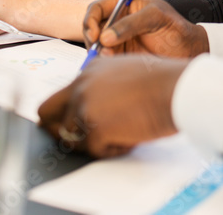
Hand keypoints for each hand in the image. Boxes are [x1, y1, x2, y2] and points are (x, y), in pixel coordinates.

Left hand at [37, 55, 187, 156]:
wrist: (175, 89)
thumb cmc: (162, 82)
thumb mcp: (126, 73)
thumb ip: (104, 86)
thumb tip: (98, 106)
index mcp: (89, 71)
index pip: (59, 96)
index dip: (65, 114)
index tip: (72, 125)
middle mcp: (81, 86)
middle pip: (46, 114)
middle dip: (58, 130)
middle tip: (78, 139)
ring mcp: (85, 106)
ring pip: (72, 137)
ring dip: (94, 142)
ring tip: (122, 132)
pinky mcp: (94, 127)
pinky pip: (95, 150)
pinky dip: (112, 150)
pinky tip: (130, 137)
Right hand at [83, 0, 209, 57]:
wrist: (188, 51)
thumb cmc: (176, 28)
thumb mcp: (156, 17)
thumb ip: (131, 23)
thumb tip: (105, 37)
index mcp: (125, 5)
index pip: (97, 9)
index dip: (91, 20)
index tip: (95, 33)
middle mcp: (118, 22)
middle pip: (92, 29)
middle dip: (92, 39)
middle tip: (99, 49)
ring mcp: (118, 40)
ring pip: (97, 46)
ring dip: (98, 53)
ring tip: (110, 57)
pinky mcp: (121, 57)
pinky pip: (106, 60)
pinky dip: (105, 63)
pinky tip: (115, 64)